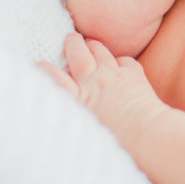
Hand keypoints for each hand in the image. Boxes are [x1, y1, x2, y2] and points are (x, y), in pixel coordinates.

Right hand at [40, 33, 166, 146]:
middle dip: (72, 43)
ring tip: (90, 43)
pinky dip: (120, 60)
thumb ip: (72, 116)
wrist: (146, 137)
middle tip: (70, 38)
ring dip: (94, 45)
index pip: (51, 75)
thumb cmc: (113, 145)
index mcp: (76, 99)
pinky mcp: (133, 73)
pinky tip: (119, 64)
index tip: (39, 63)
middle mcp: (92, 81)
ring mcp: (113, 74)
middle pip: (77, 52)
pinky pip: (123, 59)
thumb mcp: (82, 131)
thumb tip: (63, 116)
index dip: (43, 67)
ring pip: (99, 50)